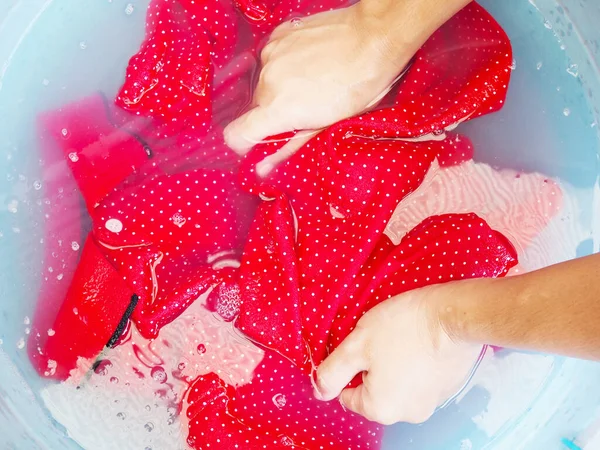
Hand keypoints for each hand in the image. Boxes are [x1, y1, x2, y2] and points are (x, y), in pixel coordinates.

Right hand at [224, 5, 412, 175]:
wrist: (374, 38)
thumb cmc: (359, 88)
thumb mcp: (326, 125)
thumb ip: (287, 148)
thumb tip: (261, 170)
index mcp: (278, 110)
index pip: (234, 135)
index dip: (244, 144)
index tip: (261, 143)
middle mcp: (267, 81)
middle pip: (256, 109)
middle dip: (275, 113)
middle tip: (305, 109)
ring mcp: (271, 54)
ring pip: (264, 83)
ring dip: (280, 88)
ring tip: (311, 83)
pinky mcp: (279, 34)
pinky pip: (272, 59)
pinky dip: (284, 65)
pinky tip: (309, 63)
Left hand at [314, 283, 482, 424]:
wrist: (454, 316)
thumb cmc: (403, 328)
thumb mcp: (356, 345)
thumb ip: (333, 372)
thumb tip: (319, 391)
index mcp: (380, 409)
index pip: (348, 396)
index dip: (350, 368)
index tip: (361, 346)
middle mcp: (406, 414)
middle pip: (375, 392)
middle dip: (373, 366)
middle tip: (380, 339)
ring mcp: (431, 402)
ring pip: (398, 384)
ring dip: (395, 365)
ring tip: (402, 338)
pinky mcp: (448, 387)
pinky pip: (420, 378)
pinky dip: (416, 364)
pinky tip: (419, 342)